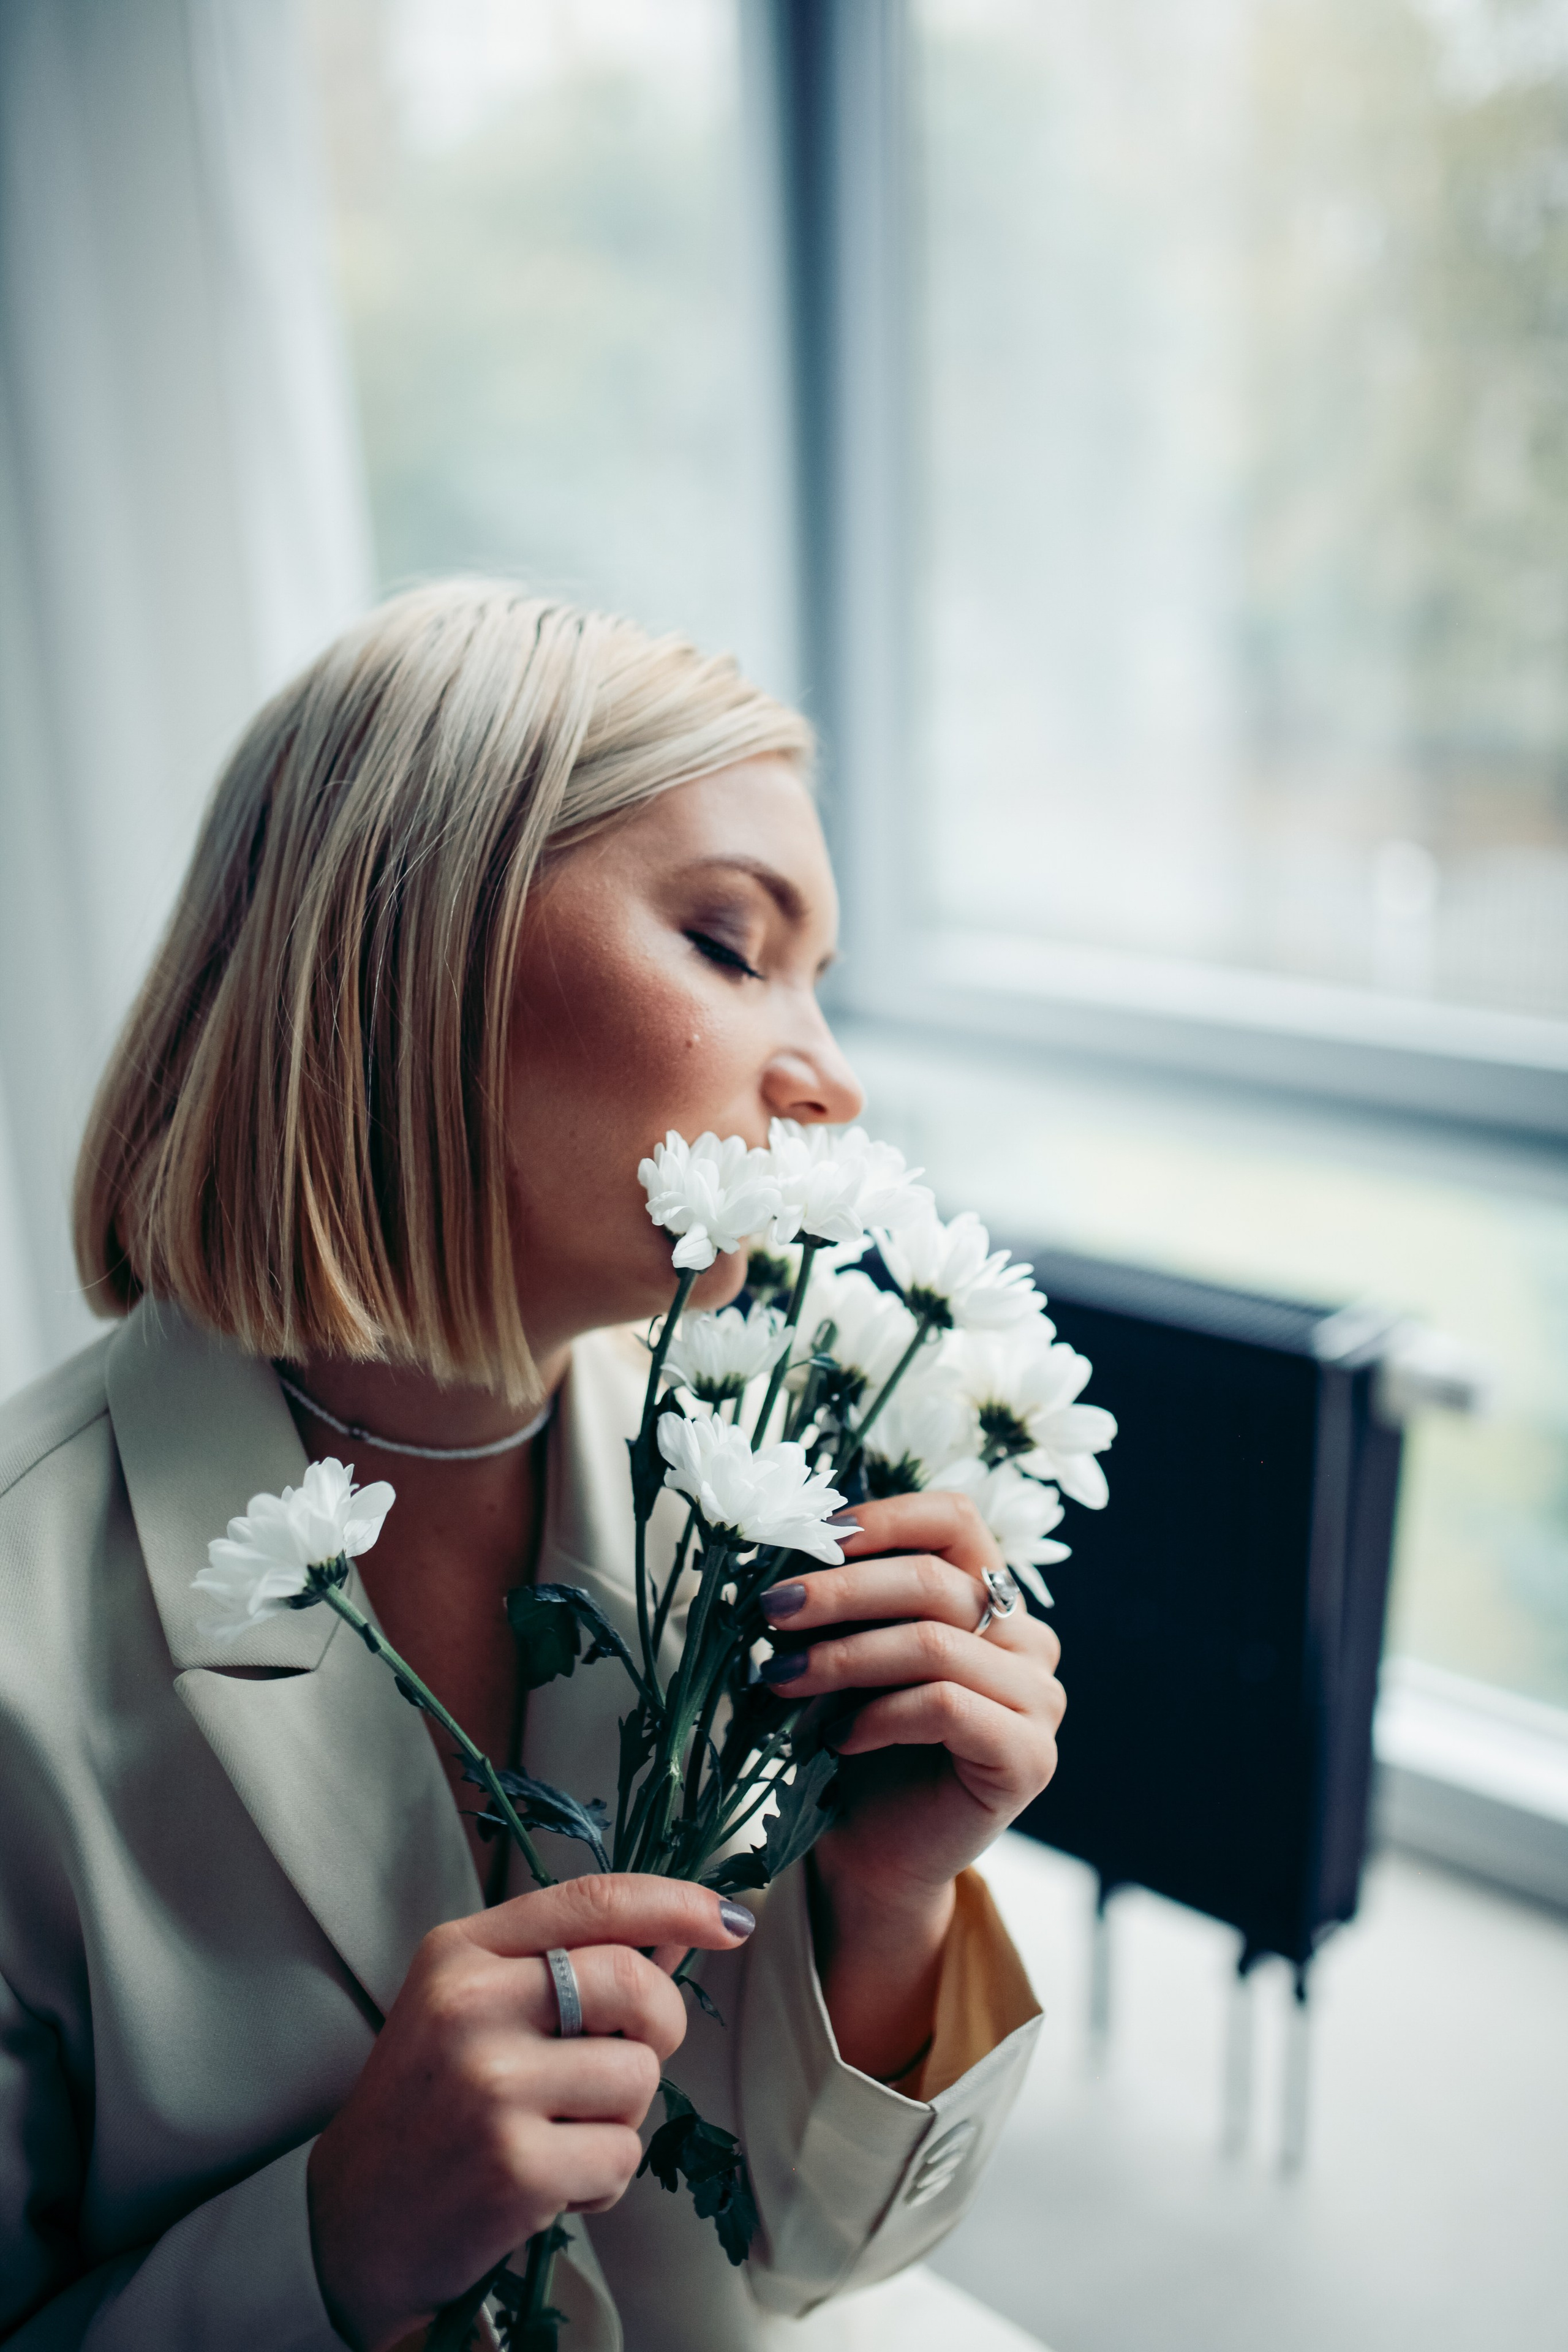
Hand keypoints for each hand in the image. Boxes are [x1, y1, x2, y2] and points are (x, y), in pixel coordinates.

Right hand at [306, 1875, 753, 2351]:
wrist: (355, 2223)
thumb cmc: (429, 2105)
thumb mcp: (472, 2007)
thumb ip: (564, 1965)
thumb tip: (679, 1935)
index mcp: (460, 1952)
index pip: (592, 1901)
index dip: (675, 1902)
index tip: (729, 1917)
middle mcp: (470, 2006)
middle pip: (633, 1983)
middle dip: (659, 2024)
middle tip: (628, 2057)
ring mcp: (490, 2086)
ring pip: (638, 2077)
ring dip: (619, 2115)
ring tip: (557, 2132)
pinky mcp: (514, 2165)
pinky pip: (621, 2154)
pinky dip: (603, 2177)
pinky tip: (549, 2181)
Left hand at [757, 1492, 1063, 2074]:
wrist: (873, 1855)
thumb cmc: (857, 1743)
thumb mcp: (848, 1654)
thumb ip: (843, 1602)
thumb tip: (789, 1545)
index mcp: (991, 1598)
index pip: (956, 1519)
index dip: (886, 1516)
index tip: (816, 1534)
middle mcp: (1028, 1641)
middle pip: (937, 1583)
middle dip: (841, 1591)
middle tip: (770, 1609)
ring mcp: (1038, 1700)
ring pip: (935, 1645)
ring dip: (843, 1657)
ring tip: (781, 1678)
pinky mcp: (1028, 1757)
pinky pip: (945, 1707)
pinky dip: (879, 1715)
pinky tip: (837, 1737)